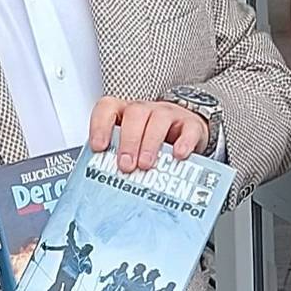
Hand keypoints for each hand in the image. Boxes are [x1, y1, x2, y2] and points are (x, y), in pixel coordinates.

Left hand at [87, 98, 209, 171]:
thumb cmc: (151, 142)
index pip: (108, 108)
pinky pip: (188, 129)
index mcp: (125, 113)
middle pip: (135, 113)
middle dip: (128, 141)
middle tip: (126, 165)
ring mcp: (169, 115)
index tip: (99, 147)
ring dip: (150, 143)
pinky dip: (183, 142)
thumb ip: (117, 158)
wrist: (184, 133)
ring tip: (145, 165)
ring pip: (159, 119)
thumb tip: (104, 182)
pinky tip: (178, 156)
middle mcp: (145, 110)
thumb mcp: (132, 148)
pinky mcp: (191, 125)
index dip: (100, 126)